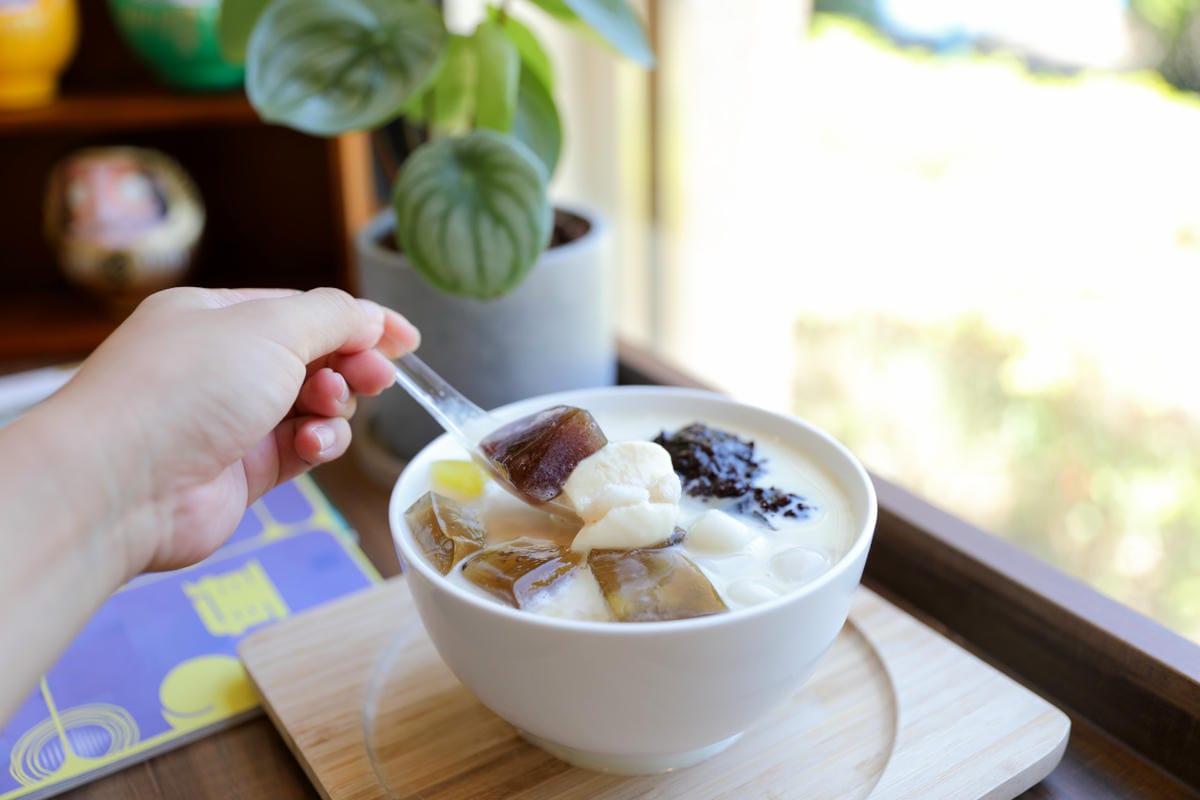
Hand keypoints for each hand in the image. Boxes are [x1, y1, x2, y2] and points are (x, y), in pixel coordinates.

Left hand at [57, 287, 418, 575]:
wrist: (121, 485)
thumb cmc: (186, 389)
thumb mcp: (270, 328)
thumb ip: (334, 317)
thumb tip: (374, 319)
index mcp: (217, 317)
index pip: (303, 311)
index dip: (359, 322)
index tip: (407, 340)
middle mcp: (222, 365)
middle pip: (313, 358)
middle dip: (350, 365)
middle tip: (376, 377)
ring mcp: (232, 420)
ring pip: (314, 407)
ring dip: (333, 408)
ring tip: (325, 412)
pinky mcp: (244, 470)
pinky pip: (301, 449)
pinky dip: (317, 445)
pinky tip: (311, 448)